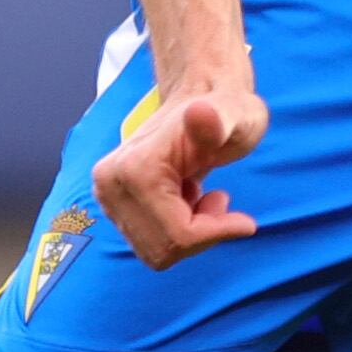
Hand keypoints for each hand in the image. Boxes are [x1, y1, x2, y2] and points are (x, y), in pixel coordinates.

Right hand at [92, 76, 267, 269]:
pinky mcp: (111, 203)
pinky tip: (185, 198)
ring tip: (200, 195)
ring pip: (157, 252)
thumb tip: (200, 112)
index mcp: (135, 168)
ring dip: (189, 232)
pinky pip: (151, 243)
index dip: (217, 233)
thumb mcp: (237, 115)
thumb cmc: (227, 110)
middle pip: (164, 250)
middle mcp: (110, 183)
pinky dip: (177, 230)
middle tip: (218, 199)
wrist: (201, 99)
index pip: (178, 237)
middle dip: (200, 234)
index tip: (244, 219)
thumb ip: (220, 119)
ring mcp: (106, 194)